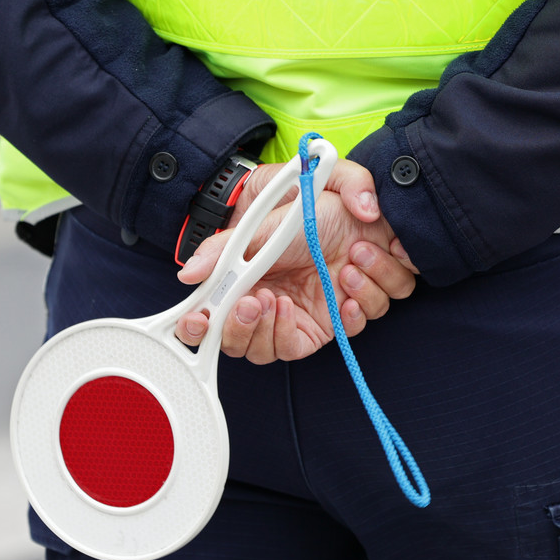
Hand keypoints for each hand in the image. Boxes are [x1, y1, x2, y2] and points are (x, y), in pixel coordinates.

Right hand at [174, 160, 416, 363]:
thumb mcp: (266, 223)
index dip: (198, 330)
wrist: (371, 210)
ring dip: (302, 314)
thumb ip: (224, 248)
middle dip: (249, 329)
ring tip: (333, 271)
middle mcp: (272, 305)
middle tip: (264, 299)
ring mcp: (306, 316)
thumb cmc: (317, 210)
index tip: (200, 320)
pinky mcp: (342, 320)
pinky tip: (353, 283)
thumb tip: (188, 274)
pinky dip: (350, 314)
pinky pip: (341, 335)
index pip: (210, 322)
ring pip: (285, 348)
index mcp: (245, 283)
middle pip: (246, 347)